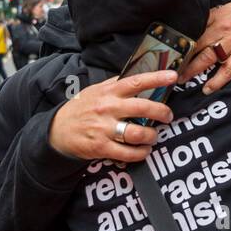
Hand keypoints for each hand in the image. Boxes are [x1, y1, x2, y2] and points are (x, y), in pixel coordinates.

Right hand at [48, 70, 177, 163]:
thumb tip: (141, 78)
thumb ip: (117, 85)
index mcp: (109, 92)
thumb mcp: (96, 90)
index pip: (136, 82)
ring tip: (153, 136)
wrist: (57, 130)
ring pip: (138, 133)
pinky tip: (144, 149)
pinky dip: (141, 153)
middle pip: (142, 108)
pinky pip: (128, 153)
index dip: (156, 78)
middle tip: (168, 116)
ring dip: (152, 136)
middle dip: (162, 112)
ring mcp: (104, 129)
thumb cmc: (81, 108)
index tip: (173, 77)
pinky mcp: (101, 148)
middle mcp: (108, 108)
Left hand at [177, 1, 230, 94]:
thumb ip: (215, 11)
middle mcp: (223, 29)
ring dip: (192, 70)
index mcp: (219, 15)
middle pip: (196, 44)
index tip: (169, 45)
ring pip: (207, 58)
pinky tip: (207, 89)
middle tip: (168, 65)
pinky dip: (216, 81)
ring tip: (181, 79)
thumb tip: (199, 14)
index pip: (194, 26)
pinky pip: (226, 71)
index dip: (181, 36)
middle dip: (182, 56)